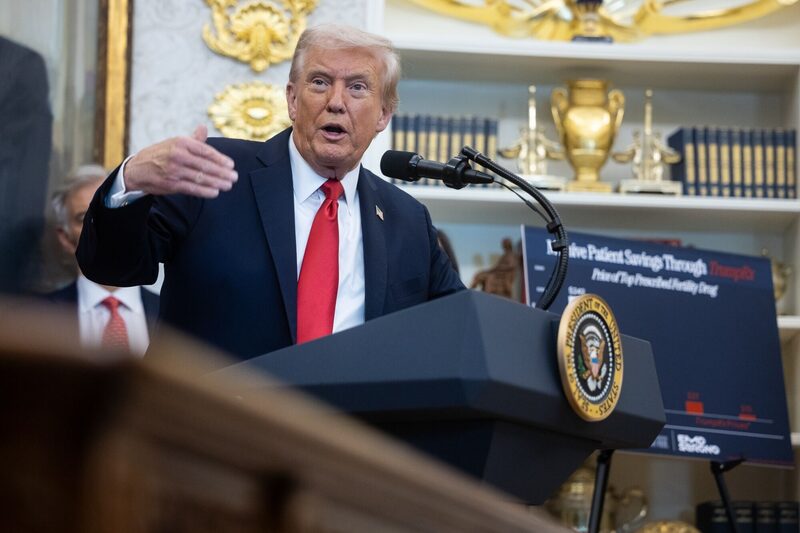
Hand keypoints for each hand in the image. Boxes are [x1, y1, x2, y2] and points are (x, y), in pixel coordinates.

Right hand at [123, 125, 237, 197]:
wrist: (137, 169)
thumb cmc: (160, 154)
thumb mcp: (174, 142)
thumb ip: (192, 139)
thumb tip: (203, 127)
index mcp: (181, 143)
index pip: (205, 151)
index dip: (220, 159)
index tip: (231, 165)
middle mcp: (178, 155)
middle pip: (206, 165)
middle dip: (222, 172)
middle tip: (234, 177)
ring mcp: (174, 170)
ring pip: (200, 177)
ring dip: (217, 182)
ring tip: (228, 185)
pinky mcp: (171, 184)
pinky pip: (192, 188)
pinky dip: (205, 191)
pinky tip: (215, 192)